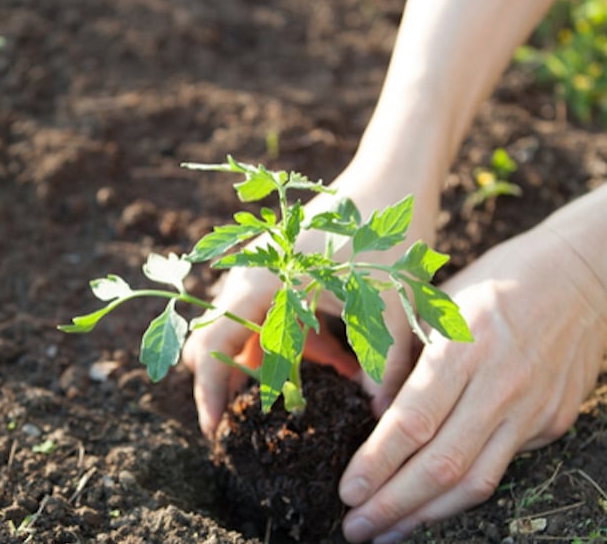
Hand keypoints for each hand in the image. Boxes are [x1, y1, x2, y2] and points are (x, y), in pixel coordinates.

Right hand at [181, 166, 439, 435]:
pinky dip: (296, 341)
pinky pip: (274, 315)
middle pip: (219, 341)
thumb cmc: (386, 235)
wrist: (397, 173)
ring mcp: (264, 269)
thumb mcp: (386, 307)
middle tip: (261, 420)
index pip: (211, 349)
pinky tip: (340, 355)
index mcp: (260, 283)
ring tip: (326, 381)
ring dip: (276, 362)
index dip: (209, 395)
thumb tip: (381, 418)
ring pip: (249, 330)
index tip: (215, 432)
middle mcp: (250, 275)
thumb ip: (381, 367)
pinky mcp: (284, 268)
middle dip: (238, 382)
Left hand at [337, 226, 606, 542]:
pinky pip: (501, 468)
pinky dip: (463, 494)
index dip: (377, 463)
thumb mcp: (437, 302)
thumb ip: (404, 358)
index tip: (348, 492)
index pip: (413, 421)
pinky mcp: (552, 423)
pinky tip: (432, 507)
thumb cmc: (495, 282)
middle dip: (393, 504)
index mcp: (461, 347)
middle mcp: (499, 385)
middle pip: (441, 464)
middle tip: (356, 529)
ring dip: (427, 516)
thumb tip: (375, 413)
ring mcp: (531, 409)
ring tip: (389, 534)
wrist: (583, 274)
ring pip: (475, 481)